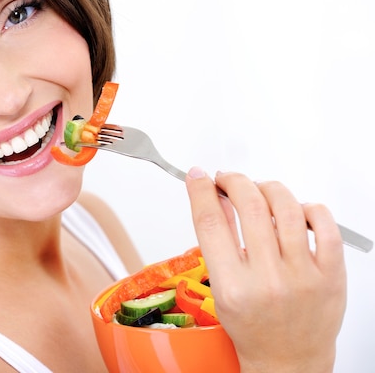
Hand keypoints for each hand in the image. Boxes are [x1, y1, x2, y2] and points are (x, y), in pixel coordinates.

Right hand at [185, 168, 345, 372]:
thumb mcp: (222, 289)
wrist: (288, 361)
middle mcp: (267, 280)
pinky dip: (308, 207)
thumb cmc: (252, 327)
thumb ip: (218, 244)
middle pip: (249, 205)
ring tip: (260, 191)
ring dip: (267, 188)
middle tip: (228, 180)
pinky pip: (324, 224)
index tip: (199, 176)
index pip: (210, 222)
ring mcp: (303, 276)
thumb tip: (215, 199)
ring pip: (286, 206)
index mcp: (232, 286)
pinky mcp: (331, 275)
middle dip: (234, 181)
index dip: (201, 191)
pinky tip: (296, 211)